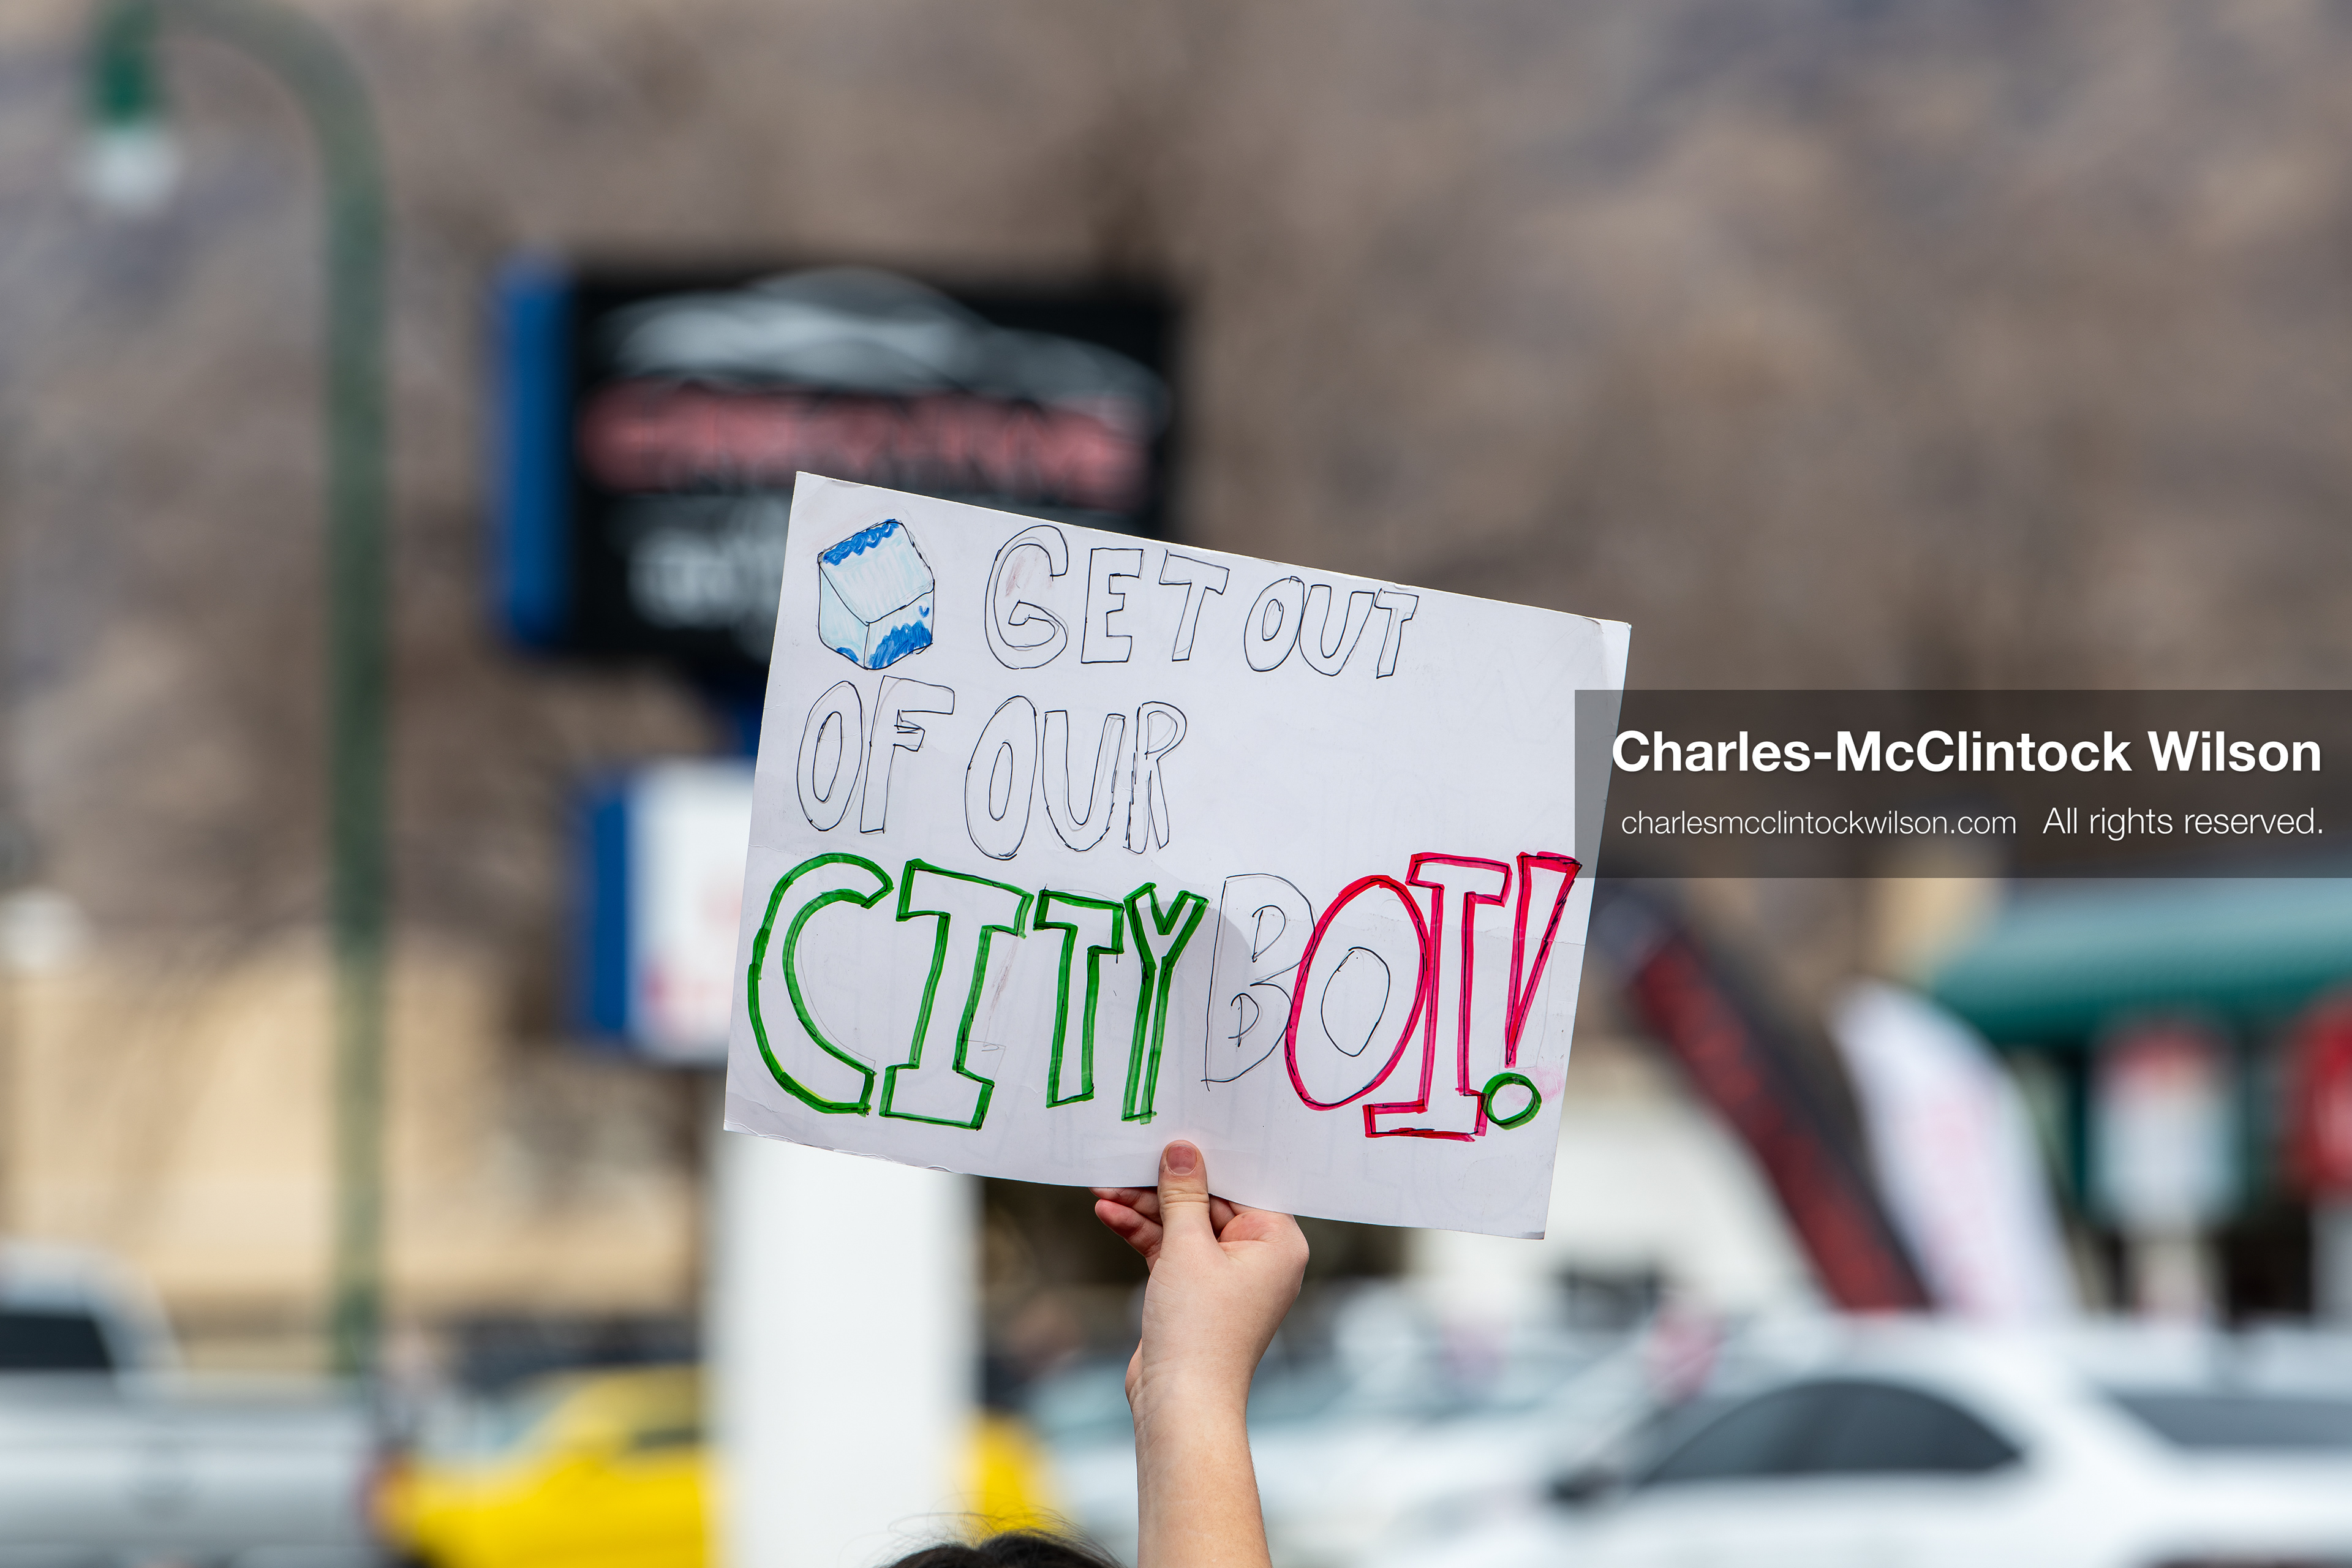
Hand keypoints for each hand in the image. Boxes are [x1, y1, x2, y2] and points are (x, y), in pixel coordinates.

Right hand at [1093, 1142, 1308, 1421]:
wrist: (1180, 1402)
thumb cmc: (1198, 1328)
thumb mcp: (1187, 1247)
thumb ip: (1183, 1193)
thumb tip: (1182, 1150)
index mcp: (1278, 1241)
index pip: (1242, 1183)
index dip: (1206, 1159)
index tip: (1174, 1134)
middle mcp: (1260, 1256)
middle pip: (1209, 1201)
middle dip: (1163, 1185)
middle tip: (1126, 1160)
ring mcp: (1228, 1275)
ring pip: (1185, 1224)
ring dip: (1144, 1208)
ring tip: (1103, 1187)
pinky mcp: (1197, 1291)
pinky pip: (1172, 1249)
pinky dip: (1143, 1234)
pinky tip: (1109, 1214)